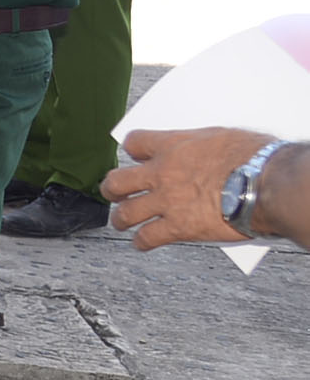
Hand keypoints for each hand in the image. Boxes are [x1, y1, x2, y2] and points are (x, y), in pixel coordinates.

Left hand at [104, 127, 277, 248]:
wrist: (267, 184)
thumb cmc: (255, 158)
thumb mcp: (221, 136)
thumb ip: (199, 144)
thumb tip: (200, 148)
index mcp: (173, 147)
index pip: (134, 142)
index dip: (133, 150)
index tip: (136, 156)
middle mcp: (162, 174)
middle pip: (117, 181)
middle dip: (112, 189)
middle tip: (115, 193)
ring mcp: (167, 202)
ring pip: (125, 213)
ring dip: (120, 219)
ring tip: (122, 221)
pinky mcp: (178, 227)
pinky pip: (147, 238)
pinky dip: (142, 242)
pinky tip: (142, 243)